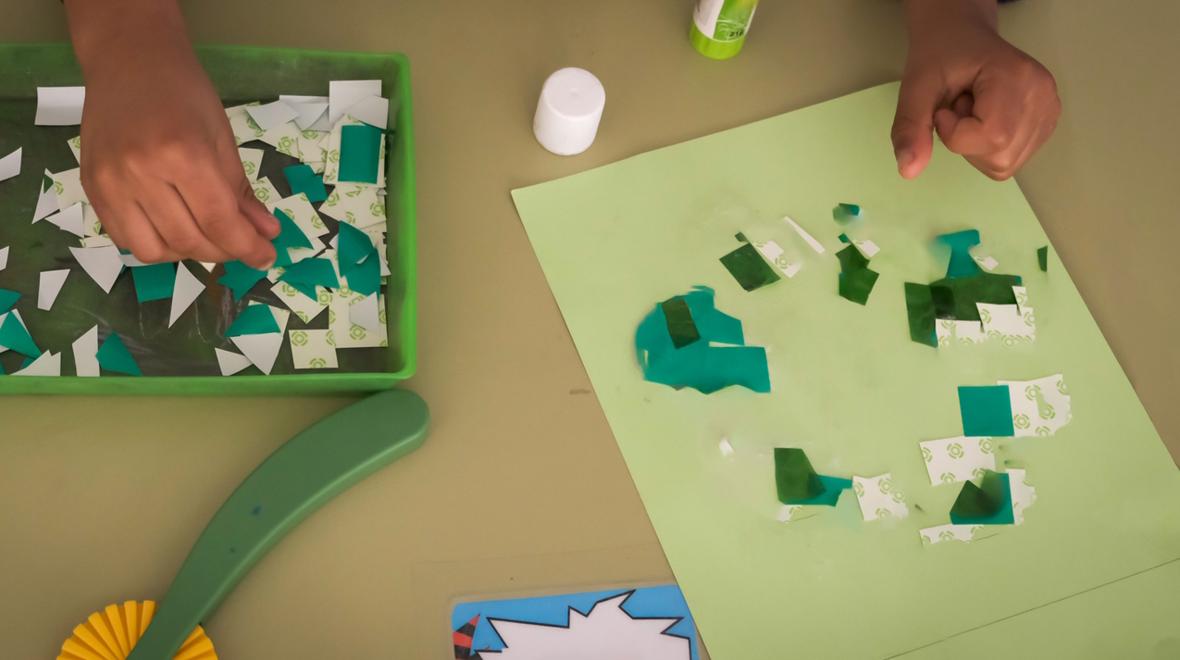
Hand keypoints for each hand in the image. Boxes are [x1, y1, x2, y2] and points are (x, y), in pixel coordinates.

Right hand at [65, 0, 277, 266]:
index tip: (266, 256)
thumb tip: (266, 233)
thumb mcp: (223, 138)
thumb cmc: (184, 92)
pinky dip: (155, 243)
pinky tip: (173, 226)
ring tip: (206, 234)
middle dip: (223, 251)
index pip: (218, 222)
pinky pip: (124, 238)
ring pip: (153, 251)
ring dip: (187, 253)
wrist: (128, 61)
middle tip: (241, 243)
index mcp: (182, 154)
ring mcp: (110, 183)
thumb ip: (241, 191)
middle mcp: (140, 173)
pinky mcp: (91, 188)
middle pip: (188, 241)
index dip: (247, 247)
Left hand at [892, 0, 1060, 180]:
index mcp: (1019, 78)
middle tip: (959, 106)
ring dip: (976, 147)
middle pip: (1000, 158)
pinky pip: (1011, 159)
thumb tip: (908, 171)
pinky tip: (984, 118)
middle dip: (966, 142)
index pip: (993, 137)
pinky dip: (989, 149)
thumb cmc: (941, 54)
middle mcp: (1044, 96)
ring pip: (1005, 165)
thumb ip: (910, 127)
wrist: (962, 36)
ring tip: (973, 109)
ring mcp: (1050, 111)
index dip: (956, 134)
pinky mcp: (1046, 123)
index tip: (945, 108)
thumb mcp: (916, 87)